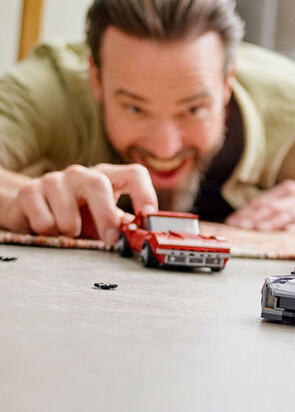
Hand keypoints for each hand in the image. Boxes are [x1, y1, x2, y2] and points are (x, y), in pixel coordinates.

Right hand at [4, 163, 156, 243]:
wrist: (31, 208)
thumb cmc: (77, 215)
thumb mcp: (102, 219)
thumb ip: (121, 225)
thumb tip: (140, 236)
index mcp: (107, 177)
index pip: (134, 174)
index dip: (145, 193)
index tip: (148, 216)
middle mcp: (81, 173)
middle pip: (98, 183)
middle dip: (106, 214)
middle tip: (110, 238)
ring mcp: (54, 179)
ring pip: (67, 205)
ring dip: (71, 229)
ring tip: (70, 234)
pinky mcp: (29, 191)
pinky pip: (44, 219)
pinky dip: (48, 233)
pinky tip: (48, 231)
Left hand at [226, 179, 294, 231]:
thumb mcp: (292, 198)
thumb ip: (274, 205)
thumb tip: (248, 216)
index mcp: (287, 189)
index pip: (262, 201)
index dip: (246, 211)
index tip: (233, 221)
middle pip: (271, 207)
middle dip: (254, 217)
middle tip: (240, 226)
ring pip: (285, 214)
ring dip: (271, 222)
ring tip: (257, 228)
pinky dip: (294, 226)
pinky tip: (285, 230)